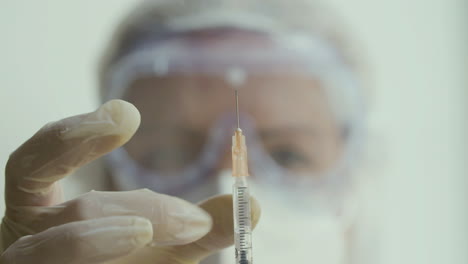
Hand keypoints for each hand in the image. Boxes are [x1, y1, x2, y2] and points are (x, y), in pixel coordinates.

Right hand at [0, 100, 260, 263]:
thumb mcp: (166, 248)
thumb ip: (200, 227)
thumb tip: (251, 204)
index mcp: (47, 213)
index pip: (35, 164)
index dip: (73, 136)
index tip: (127, 114)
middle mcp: (28, 236)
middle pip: (76, 209)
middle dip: (143, 209)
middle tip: (194, 221)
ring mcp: (27, 263)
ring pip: (58, 244)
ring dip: (108, 237)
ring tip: (157, 232)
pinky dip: (91, 248)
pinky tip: (130, 238)